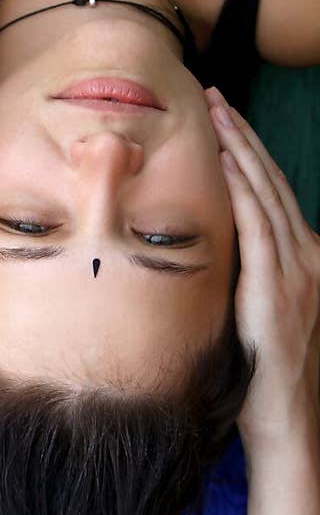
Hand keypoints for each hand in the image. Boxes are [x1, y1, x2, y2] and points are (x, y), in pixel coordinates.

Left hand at [206, 87, 319, 446]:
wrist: (284, 417)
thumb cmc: (262, 372)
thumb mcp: (257, 311)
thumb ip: (244, 275)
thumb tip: (207, 251)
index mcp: (305, 259)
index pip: (273, 193)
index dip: (249, 153)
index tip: (224, 120)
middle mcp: (308, 257)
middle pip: (272, 183)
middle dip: (243, 136)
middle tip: (216, 97)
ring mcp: (297, 271)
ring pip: (266, 195)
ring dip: (241, 149)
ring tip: (218, 113)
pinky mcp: (277, 288)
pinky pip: (259, 228)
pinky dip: (243, 191)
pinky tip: (227, 163)